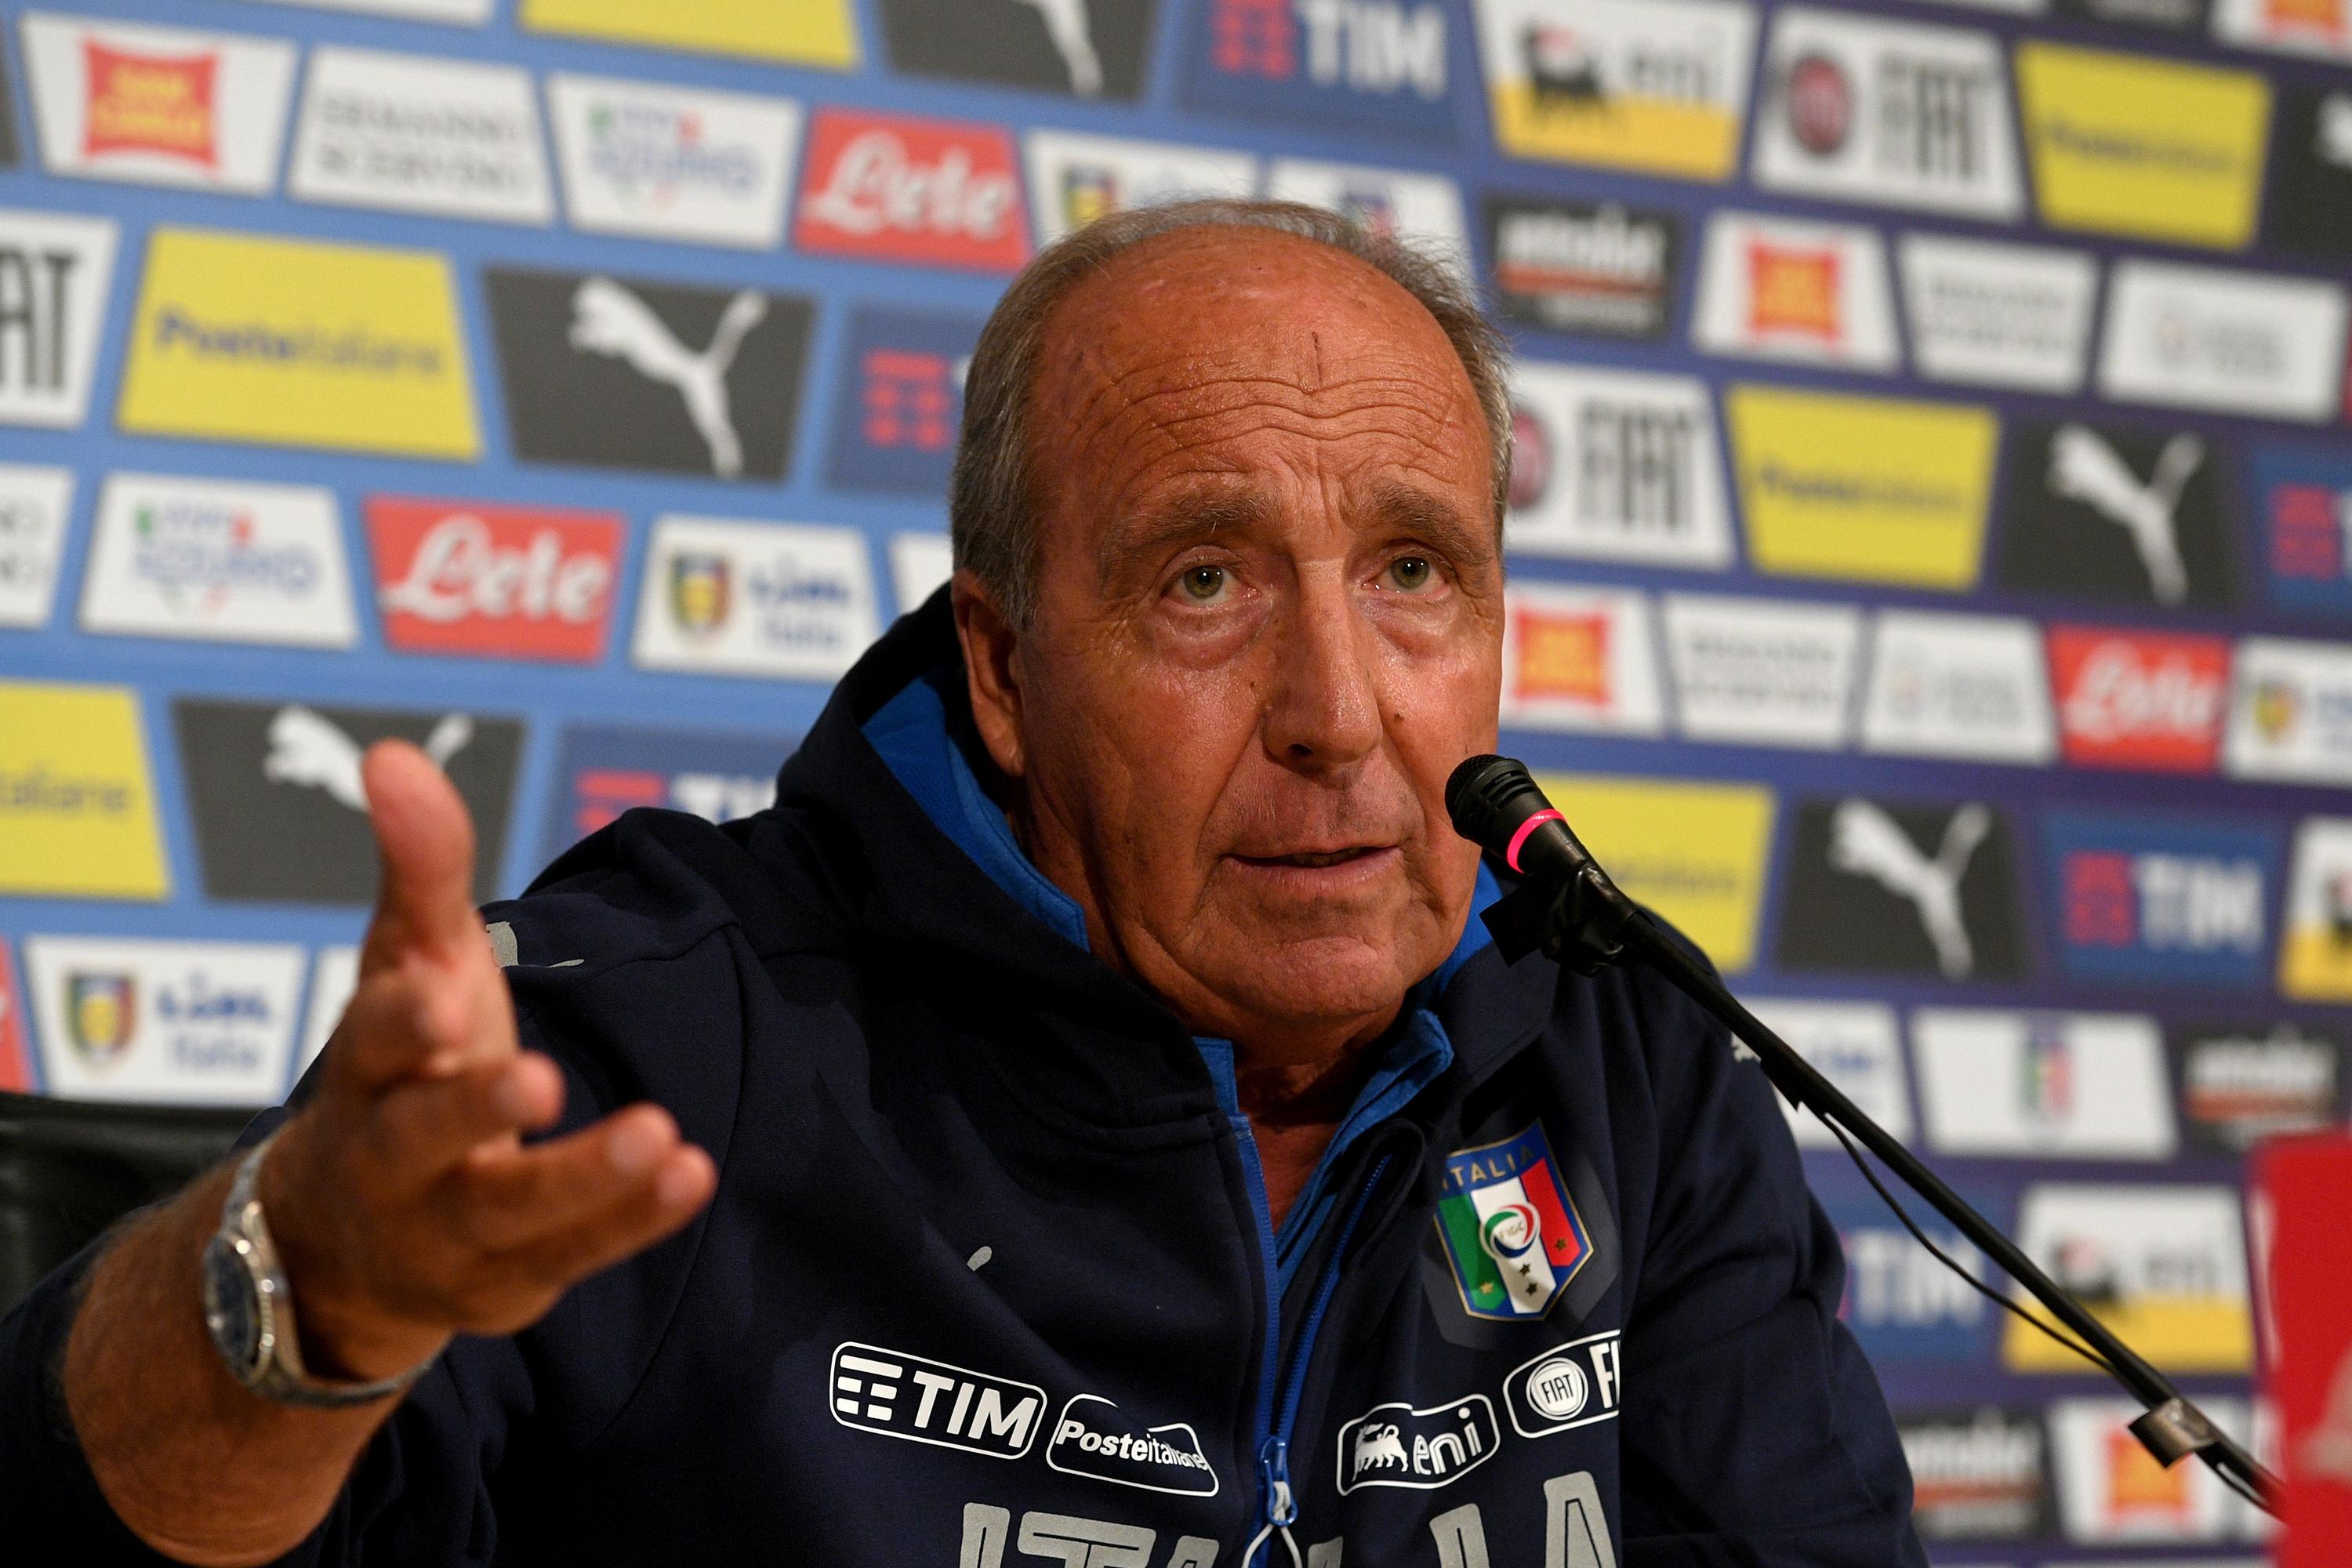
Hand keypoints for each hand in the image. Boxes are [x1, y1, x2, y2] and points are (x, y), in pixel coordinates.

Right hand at [259, 742, 716, 1380]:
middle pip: (422, 1136)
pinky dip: (632, 1220)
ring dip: (582, 1176)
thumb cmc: (396, 1070)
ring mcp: (448, 1229)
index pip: (370, 1043)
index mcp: (365, 1070)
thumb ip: (419, 866)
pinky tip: (691, 1174)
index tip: (440, 992)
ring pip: (509, 1210)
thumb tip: (394, 754)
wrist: (343, 1244)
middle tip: (540, 1075)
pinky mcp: (510, 1277)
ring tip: (657, 1135)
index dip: (402, 1021)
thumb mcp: (405, 962)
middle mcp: (392, 1157)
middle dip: (474, 1108)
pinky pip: (575, 1251)